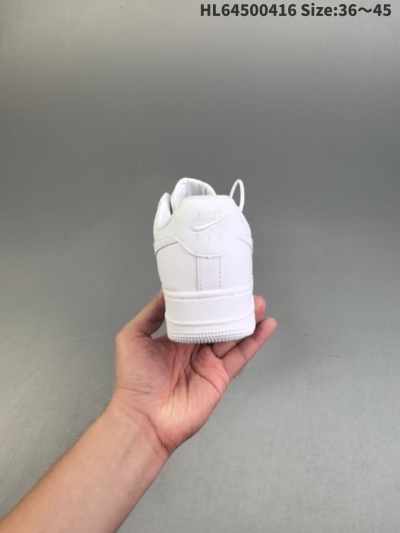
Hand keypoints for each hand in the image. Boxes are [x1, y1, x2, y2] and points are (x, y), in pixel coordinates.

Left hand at [111, 290, 276, 456]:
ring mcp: (208, 363)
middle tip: (244, 291)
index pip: (196, 314)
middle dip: (231, 308)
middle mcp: (194, 348)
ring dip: (247, 319)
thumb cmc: (133, 380)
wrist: (144, 418)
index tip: (218, 283)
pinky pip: (241, 355)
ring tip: (258, 303)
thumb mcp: (133, 337)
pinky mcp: (220, 377)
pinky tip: (266, 326)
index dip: (208, 300)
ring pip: (233, 336)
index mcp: (175, 337)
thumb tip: (166, 289)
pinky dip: (255, 341)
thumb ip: (151, 313)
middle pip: (218, 323)